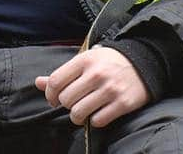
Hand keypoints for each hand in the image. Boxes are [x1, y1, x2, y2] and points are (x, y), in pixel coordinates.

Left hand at [34, 46, 148, 127]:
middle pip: (66, 100)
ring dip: (77, 117)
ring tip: (82, 112)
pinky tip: (98, 112)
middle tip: (72, 103)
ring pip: (79, 113)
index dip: (50, 94)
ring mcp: (110, 89)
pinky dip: (94, 121)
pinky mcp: (122, 103)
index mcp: (84, 60)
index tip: (54, 99)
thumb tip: (38, 82)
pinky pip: (97, 121)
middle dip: (66, 105)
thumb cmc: (109, 62)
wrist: (144, 62)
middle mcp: (96, 74)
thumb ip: (62, 73)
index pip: (56, 81)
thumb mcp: (85, 60)